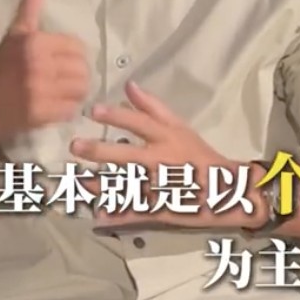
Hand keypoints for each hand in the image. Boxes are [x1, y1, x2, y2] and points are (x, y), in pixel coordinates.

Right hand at [0, 0, 90, 143]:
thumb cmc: (1, 67)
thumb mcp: (16, 33)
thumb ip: (29, 7)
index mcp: (36, 42)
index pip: (77, 47)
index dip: (74, 56)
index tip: (62, 62)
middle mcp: (39, 64)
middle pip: (82, 69)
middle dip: (77, 75)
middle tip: (65, 79)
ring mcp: (41, 91)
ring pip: (81, 89)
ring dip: (76, 92)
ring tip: (64, 92)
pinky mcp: (42, 113)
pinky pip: (71, 109)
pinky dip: (68, 109)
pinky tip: (56, 106)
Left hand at [70, 82, 267, 230]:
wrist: (224, 189)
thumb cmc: (197, 154)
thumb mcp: (179, 126)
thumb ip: (153, 107)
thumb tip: (129, 85)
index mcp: (167, 138)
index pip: (140, 123)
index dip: (117, 116)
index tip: (93, 110)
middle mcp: (161, 161)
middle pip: (128, 155)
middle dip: (100, 151)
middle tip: (76, 145)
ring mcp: (159, 187)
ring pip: (125, 186)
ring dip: (99, 185)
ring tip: (77, 181)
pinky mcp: (159, 209)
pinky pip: (134, 213)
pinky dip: (117, 214)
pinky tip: (98, 214)